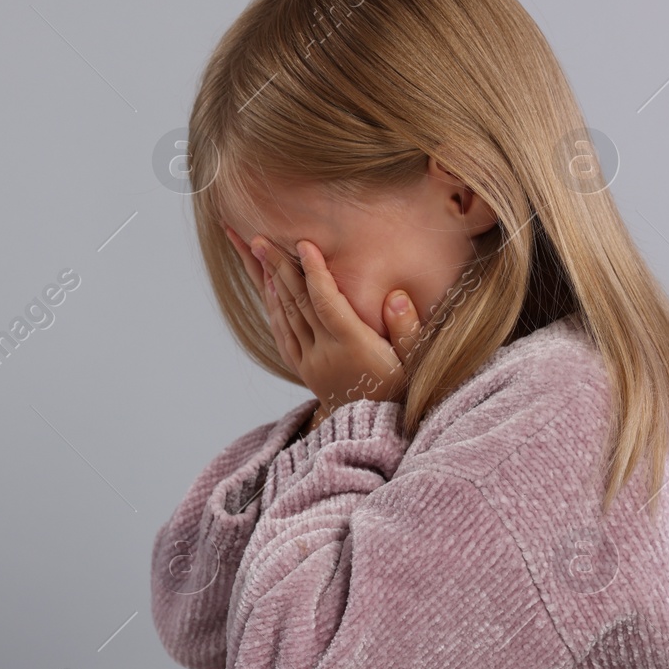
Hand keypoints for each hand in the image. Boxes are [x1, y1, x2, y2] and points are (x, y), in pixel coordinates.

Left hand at [226, 228, 421, 417]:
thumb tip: (397, 296)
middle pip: (298, 303)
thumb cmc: (401, 390)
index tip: (303, 244)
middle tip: (259, 237)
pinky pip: (282, 332)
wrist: (374, 431)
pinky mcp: (302, 366)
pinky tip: (266, 284)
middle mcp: (325, 353)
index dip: (314, 273)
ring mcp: (310, 361)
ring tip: (254, 250)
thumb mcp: (414, 361)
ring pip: (285, 314)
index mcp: (353, 347)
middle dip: (278, 267)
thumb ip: (407, 328)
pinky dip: (273, 305)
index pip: (327, 303)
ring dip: (268, 280)